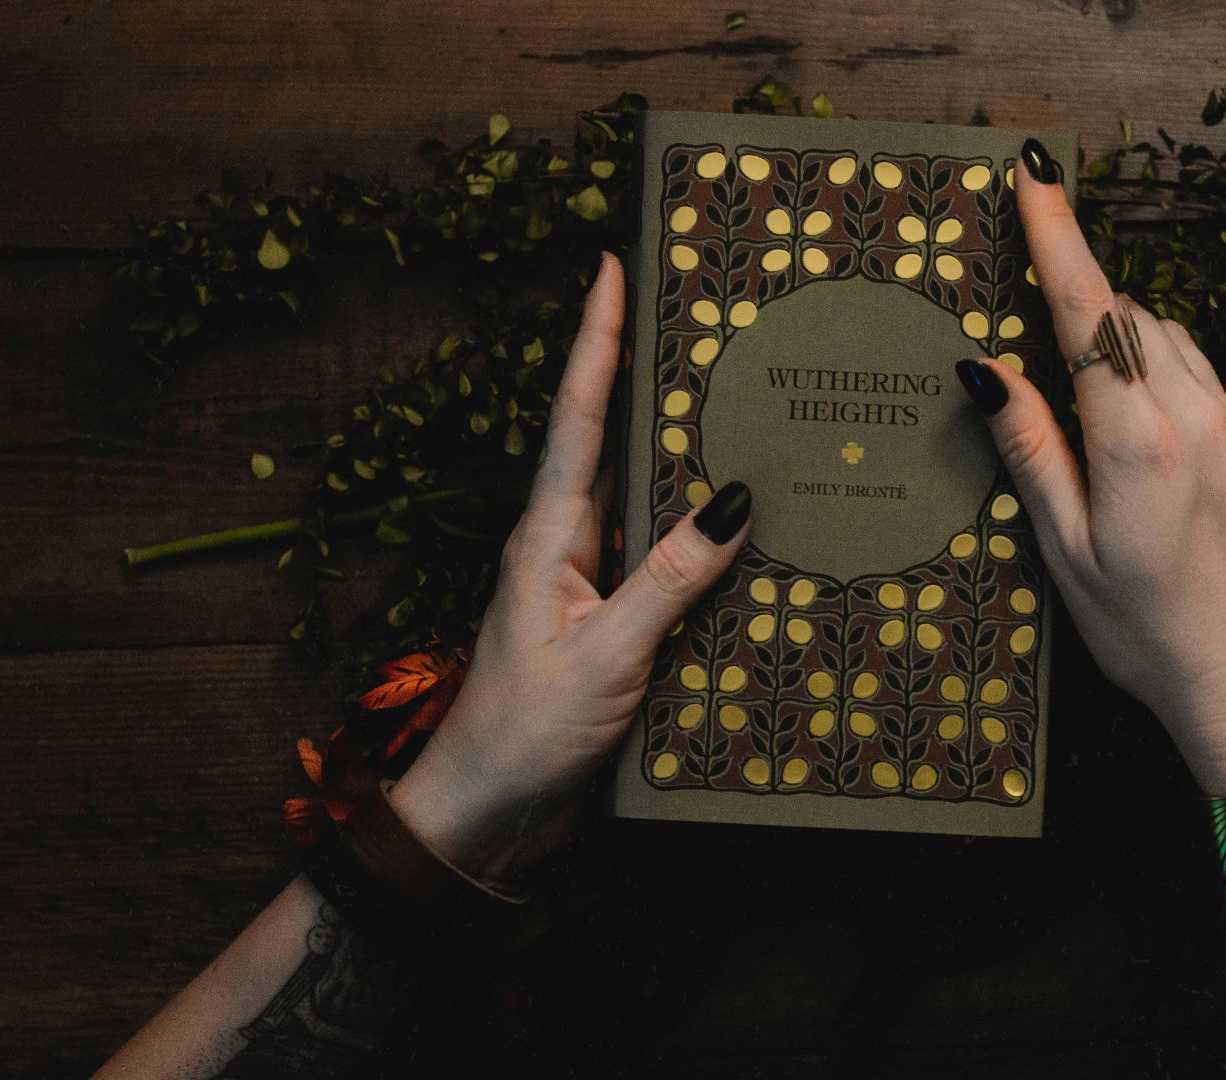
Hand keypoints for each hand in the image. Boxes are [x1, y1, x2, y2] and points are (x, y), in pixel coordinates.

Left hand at [388, 253, 753, 873]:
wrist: (484, 815)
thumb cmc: (525, 733)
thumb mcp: (604, 653)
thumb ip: (668, 579)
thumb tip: (731, 501)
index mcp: (549, 535)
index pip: (579, 416)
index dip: (595, 339)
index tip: (611, 265)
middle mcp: (566, 546)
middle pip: (610, 439)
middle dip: (644, 371)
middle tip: (693, 311)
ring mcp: (586, 585)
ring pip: (641, 497)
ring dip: (678, 448)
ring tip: (734, 395)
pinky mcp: (608, 626)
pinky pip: (661, 558)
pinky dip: (697, 530)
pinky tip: (741, 527)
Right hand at [953, 144, 1225, 796]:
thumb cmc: (1151, 638)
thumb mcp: (1066, 553)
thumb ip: (1032, 451)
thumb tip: (987, 371)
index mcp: (1140, 437)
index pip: (1090, 310)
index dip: (1058, 237)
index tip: (1033, 176)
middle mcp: (1201, 416)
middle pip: (1132, 316)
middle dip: (1081, 295)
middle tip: (1028, 300)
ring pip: (1173, 343)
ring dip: (1123, 335)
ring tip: (1076, 374)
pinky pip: (1204, 383)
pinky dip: (1160, 375)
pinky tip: (1135, 429)